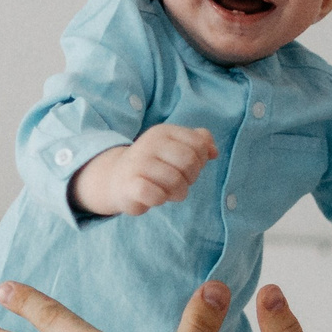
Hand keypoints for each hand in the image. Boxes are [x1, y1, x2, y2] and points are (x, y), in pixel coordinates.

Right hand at [69, 124, 218, 215]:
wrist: (117, 178)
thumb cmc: (155, 164)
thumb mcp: (175, 147)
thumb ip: (199, 143)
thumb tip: (214, 152)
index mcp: (164, 131)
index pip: (199, 144)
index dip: (200, 160)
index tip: (188, 166)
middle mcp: (150, 143)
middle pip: (190, 162)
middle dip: (191, 177)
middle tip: (179, 181)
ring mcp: (138, 163)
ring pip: (176, 181)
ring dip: (178, 193)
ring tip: (167, 191)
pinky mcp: (130, 185)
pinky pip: (157, 195)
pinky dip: (161, 199)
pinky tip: (155, 197)